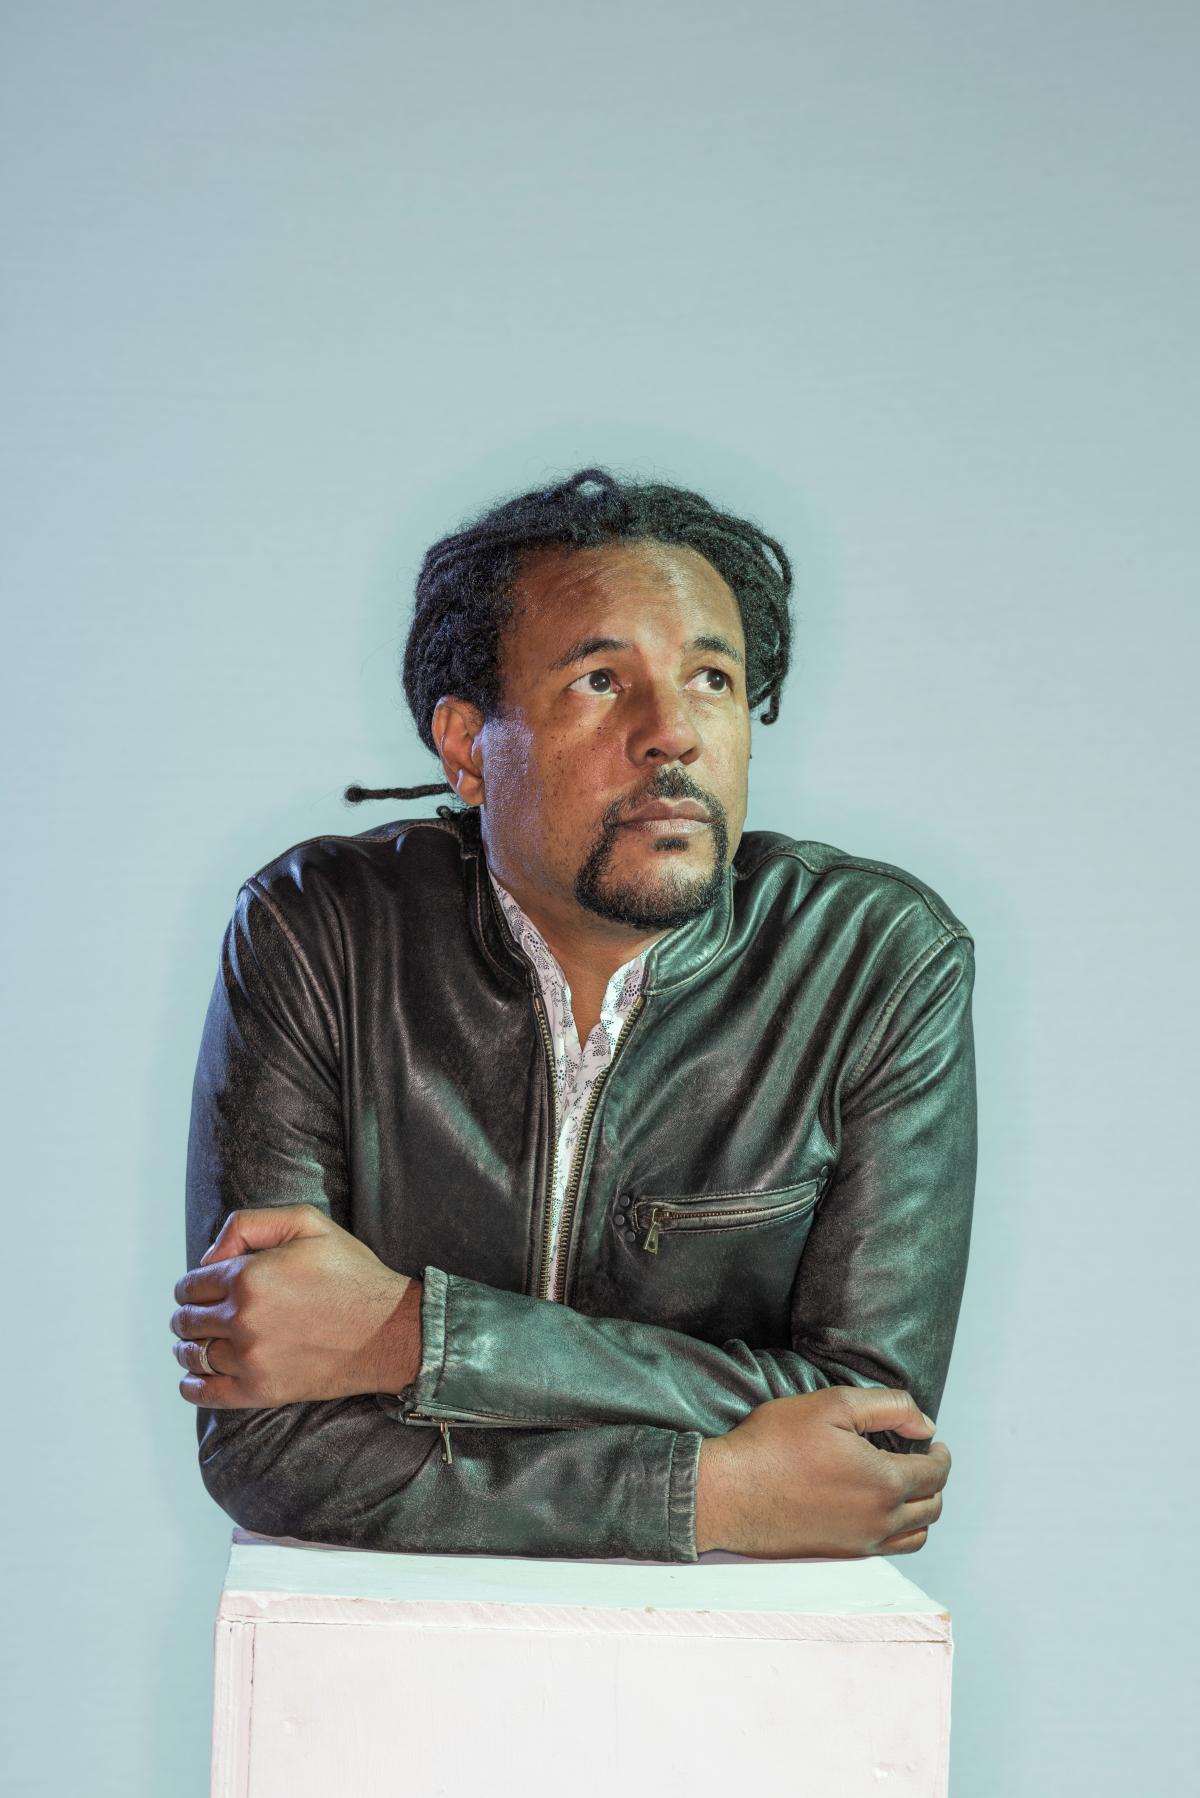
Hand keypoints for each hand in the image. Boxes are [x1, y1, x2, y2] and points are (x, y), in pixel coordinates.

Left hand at [170, 1203, 422, 1407]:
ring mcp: (250, 1359)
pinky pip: (205, 1393)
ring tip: (201, 1342)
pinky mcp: (261, 1391)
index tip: (204, 1288)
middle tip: (203, 1314)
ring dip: (189, 1347)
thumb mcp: (306, 1223)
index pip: (191, 1285)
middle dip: (189, 1315)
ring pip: (192, 1355)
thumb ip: (247, 1224)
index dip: (193, 1285)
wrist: (389, 1331)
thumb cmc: (351, 1274)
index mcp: (248, 1277)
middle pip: (186, 1321)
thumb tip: (208, 1258)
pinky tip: (196, 1376)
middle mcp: (242, 1319)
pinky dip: (192, 1385)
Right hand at [695, 1386, 950, 1557]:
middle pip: (932, 1507)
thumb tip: (925, 1425)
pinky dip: (896, 1530)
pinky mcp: (839, 1555)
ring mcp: (859, 1544)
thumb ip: (889, 1407)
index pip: (936, 1474)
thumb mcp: (832, 1404)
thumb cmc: (774, 1444)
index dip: (940, 1455)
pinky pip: (887, 1550)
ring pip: (915, 1536)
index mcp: (883, 1483)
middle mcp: (879, 1521)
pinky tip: (876, 1507)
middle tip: (919, 1459)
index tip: (931, 1441)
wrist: (728, 1492)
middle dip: (934, 1481)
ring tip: (903, 1485)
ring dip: (919, 1509)